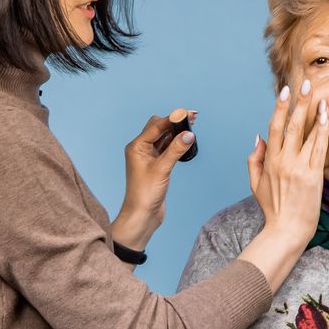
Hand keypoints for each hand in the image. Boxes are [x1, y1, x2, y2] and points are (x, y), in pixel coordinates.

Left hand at [112, 109, 197, 248]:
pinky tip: (185, 142)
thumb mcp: (162, 169)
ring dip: (176, 133)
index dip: (172, 118)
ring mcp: (148, 158)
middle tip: (192, 117)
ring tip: (192, 127)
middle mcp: (141, 150)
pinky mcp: (156, 166)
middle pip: (159, 128)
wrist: (142, 216)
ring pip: (164, 138)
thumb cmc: (145, 194)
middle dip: (175, 122)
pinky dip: (176, 144)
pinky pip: (167, 149)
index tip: (187, 113)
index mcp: (136, 147)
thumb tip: (189, 134)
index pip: (156, 126)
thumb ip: (175, 150)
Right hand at [247, 79, 328, 249]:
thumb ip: (254, 159)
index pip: (274, 128)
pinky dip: (323, 131)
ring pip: (308, 134)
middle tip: (306, 84)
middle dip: (299, 102)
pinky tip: (327, 118)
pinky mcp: (314, 175)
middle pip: (292, 125)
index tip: (285, 92)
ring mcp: (300, 167)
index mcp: (269, 161)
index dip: (280, 108)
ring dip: (315, 113)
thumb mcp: (255, 184)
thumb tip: (258, 137)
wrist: (287, 230)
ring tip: (321, 96)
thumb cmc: (273, 208)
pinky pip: (320, 148)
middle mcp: (284, 161)